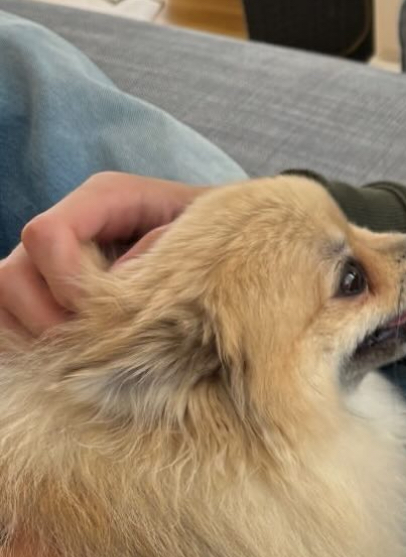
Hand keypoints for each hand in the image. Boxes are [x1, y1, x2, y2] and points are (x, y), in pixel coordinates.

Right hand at [0, 172, 211, 336]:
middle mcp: (66, 227)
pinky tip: (77, 358)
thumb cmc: (221, 238)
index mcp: (103, 199)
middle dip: (48, 319)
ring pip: (4, 302)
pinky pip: (9, 325)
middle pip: (11, 274)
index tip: (107, 314)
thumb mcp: (208, 234)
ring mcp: (49, 263)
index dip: (66, 281)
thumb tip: (113, 288)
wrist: (231, 250)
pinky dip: (32, 346)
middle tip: (98, 346)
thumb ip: (163, 251)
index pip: (46, 234)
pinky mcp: (46, 296)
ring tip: (92, 353)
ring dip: (39, 336)